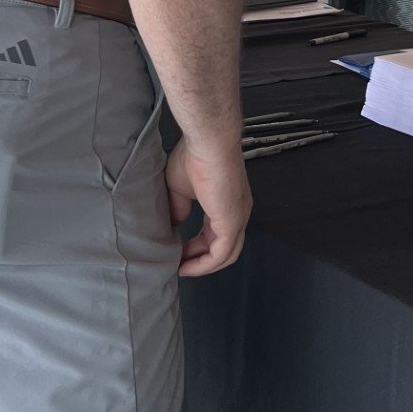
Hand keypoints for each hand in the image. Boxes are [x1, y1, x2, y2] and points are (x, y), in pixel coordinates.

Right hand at [164, 135, 252, 276]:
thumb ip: (179, 207)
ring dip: (202, 265)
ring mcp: (238, 218)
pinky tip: (186, 266)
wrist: (208, 143)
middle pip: (223, 247)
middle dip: (199, 259)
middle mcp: (238, 212)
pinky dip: (204, 264)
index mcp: (227, 202)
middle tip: (177, 264)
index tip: (178, 253)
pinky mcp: (232, 222)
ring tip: (181, 269)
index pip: (216, 232)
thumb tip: (174, 224)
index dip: (197, 246)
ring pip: (226, 255)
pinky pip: (221, 253)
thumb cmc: (195, 156)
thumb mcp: (179, 187)